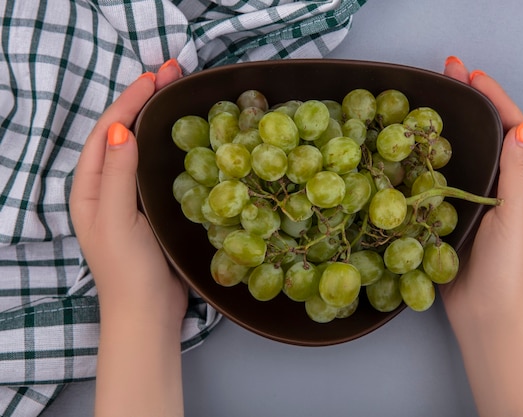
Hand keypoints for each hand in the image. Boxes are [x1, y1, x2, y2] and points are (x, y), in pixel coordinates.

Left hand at [70, 60, 185, 325]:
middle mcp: (106, 186)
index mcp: (90, 186)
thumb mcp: (117, 219)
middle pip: (123, 132)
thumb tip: (123, 128)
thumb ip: (118, 174)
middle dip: (144, 101)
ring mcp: (130, 196)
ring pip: (142, 147)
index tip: (155, 76)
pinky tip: (188, 137)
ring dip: (158, 118)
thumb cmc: (128, 269)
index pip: (108, 131)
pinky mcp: (151, 207)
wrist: (147, 312)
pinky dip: (170, 145)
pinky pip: (158, 166)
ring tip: (179, 94)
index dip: (129, 100)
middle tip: (172, 73)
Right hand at [437, 57, 522, 416]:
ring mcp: (476, 201)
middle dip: (469, 103)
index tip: (471, 76)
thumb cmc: (509, 267)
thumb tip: (519, 126)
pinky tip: (410, 150)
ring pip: (462, 154)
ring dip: (448, 126)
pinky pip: (440, 180)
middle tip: (446, 75)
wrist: (487, 313)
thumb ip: (518, 173)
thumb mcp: (519, 216)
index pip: (513, 128)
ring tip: (427, 102)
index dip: (494, 98)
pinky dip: (428, 159)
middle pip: (487, 135)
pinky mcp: (452, 216)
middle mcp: (501, 187)